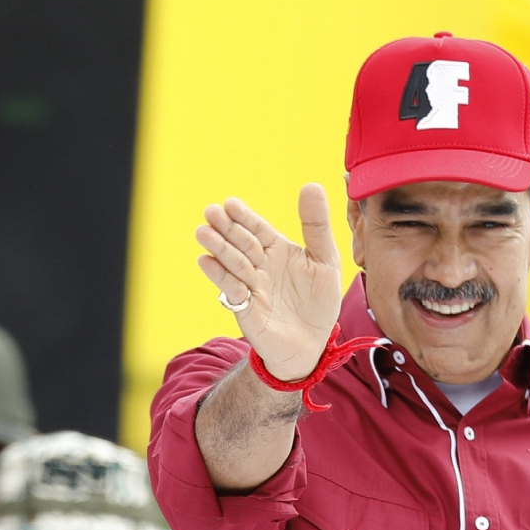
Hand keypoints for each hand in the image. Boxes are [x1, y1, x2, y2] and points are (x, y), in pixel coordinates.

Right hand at [196, 184, 341, 380]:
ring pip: (232, 263)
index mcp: (277, 250)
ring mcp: (250, 286)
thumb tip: (312, 185)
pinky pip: (230, 290)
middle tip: (211, 212)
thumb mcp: (325, 260)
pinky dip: (219, 276)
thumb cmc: (318, 302)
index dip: (244, 217)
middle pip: (240, 242)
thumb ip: (316, 226)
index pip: (257, 229)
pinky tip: (206, 261)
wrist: (312, 344)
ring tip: (204, 232)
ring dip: (218, 248)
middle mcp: (259, 265)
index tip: (231, 204)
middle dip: (225, 228)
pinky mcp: (245, 308)